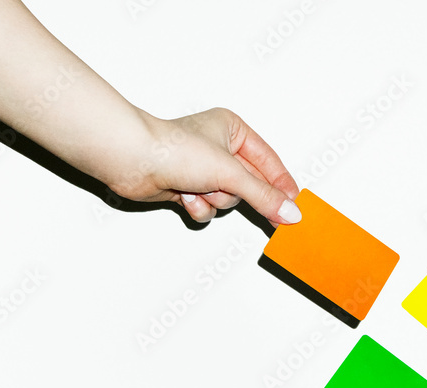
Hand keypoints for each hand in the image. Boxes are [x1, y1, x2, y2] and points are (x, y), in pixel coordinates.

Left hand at [109, 107, 302, 224]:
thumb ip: (263, 196)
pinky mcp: (186, 188)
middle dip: (242, 194)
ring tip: (199, 188)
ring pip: (228, 199)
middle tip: (272, 218)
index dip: (282, 185)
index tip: (295, 206)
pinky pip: (208, 207)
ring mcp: (202, 170)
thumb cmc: (175, 149)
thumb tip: (290, 213)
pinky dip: (198, 206)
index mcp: (232, 130)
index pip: (269, 161)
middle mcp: (218, 148)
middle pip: (250, 184)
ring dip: (215, 199)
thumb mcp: (231, 173)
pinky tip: (184, 196)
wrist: (131, 160)